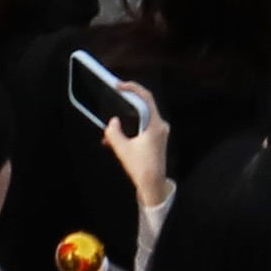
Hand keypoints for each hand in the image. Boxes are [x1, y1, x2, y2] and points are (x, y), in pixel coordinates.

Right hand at [103, 84, 172, 211]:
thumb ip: (113, 131)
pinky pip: (141, 128)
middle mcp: (160, 126)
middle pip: (142, 106)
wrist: (153, 185)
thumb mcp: (122, 148)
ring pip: (140, 119)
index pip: (146, 97)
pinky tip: (116, 141)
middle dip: (124, 107)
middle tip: (113, 101)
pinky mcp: (156, 139)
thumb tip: (113, 122)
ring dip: (125, 122)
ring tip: (110, 131)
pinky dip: (129, 130)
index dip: (132, 87)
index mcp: (155, 124)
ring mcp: (159, 133)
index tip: (119, 85)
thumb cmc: (141, 168)